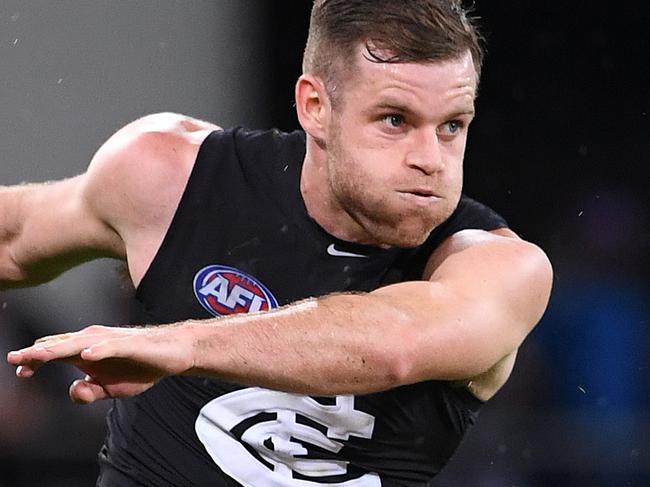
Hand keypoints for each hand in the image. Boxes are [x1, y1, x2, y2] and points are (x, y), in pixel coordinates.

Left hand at [6, 324, 194, 403]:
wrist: (173, 352)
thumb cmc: (141, 365)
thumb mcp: (112, 389)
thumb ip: (90, 392)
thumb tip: (74, 390)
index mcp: (86, 351)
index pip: (54, 352)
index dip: (34, 361)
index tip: (20, 373)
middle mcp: (94, 341)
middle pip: (60, 345)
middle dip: (36, 353)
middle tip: (15, 359)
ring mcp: (111, 341)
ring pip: (79, 343)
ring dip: (58, 349)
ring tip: (38, 356)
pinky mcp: (130, 344)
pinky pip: (110, 346)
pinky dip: (97, 350)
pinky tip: (86, 355)